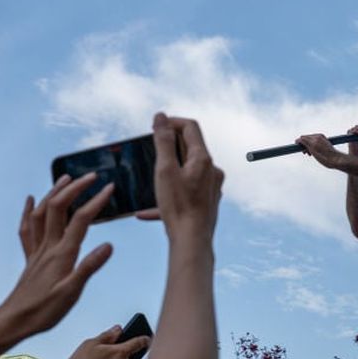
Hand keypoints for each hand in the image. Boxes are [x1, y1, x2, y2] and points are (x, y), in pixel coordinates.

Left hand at [0, 173, 114, 341]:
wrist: (14, 321)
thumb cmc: (44, 311)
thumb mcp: (72, 292)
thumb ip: (89, 267)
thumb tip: (109, 245)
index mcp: (62, 254)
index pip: (82, 220)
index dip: (97, 201)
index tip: (110, 187)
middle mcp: (48, 247)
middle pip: (59, 208)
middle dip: (75, 188)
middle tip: (92, 177)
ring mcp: (37, 251)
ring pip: (42, 213)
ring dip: (54, 193)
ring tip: (66, 179)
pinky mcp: (31, 259)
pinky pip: (27, 228)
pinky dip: (29, 211)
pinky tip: (31, 200)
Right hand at [135, 114, 224, 243]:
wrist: (192, 241)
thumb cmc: (178, 206)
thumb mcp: (165, 169)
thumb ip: (163, 141)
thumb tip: (161, 116)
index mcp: (203, 159)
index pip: (190, 127)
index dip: (172, 122)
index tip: (154, 127)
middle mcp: (212, 170)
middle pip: (190, 148)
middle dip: (168, 147)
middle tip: (149, 151)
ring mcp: (211, 187)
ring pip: (186, 171)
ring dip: (167, 173)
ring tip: (150, 180)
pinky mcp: (206, 202)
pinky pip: (185, 192)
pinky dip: (168, 196)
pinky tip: (146, 212)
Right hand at [296, 133, 343, 168]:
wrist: (337, 160)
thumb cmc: (325, 158)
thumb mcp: (313, 152)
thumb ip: (306, 144)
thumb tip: (299, 140)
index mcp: (315, 140)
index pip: (302, 137)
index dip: (298, 143)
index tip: (297, 148)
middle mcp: (318, 137)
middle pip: (305, 138)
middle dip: (303, 144)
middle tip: (305, 153)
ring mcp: (322, 137)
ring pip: (310, 139)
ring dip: (307, 145)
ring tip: (309, 154)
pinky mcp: (324, 139)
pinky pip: (315, 140)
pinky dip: (312, 145)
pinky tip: (314, 151)